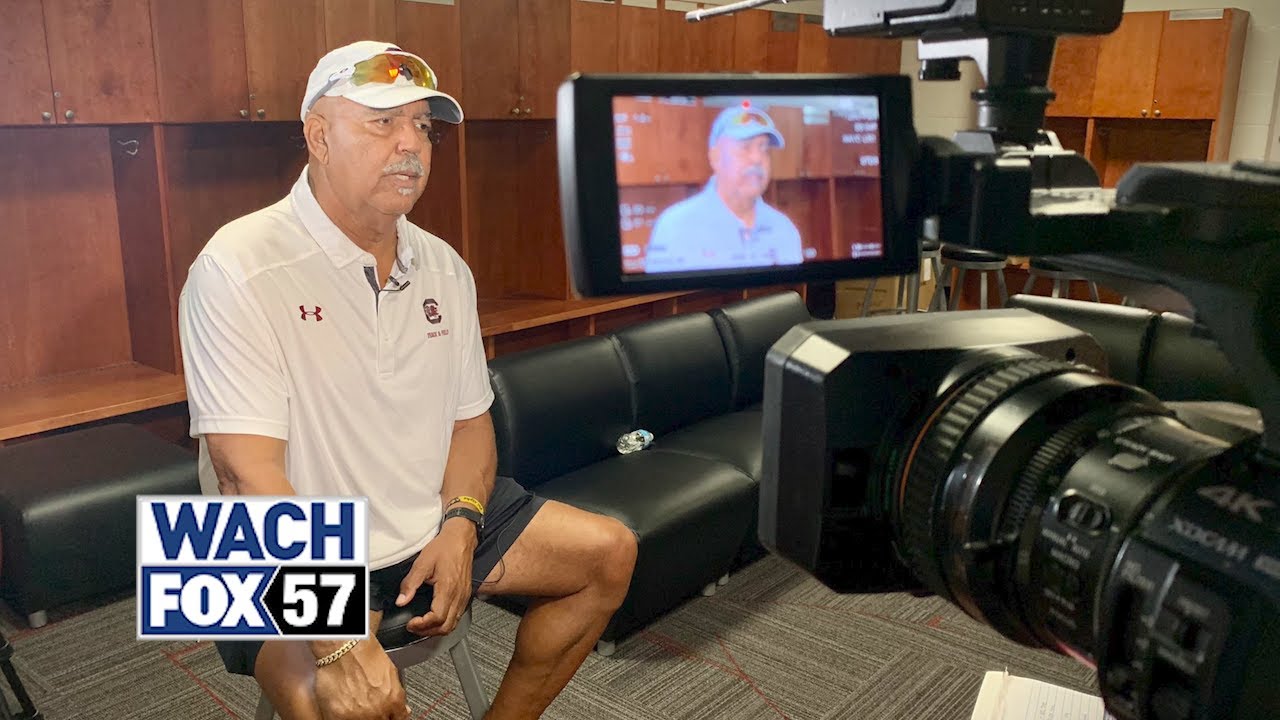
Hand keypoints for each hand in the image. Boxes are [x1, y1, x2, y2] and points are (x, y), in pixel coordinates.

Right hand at [313, 640, 408, 719]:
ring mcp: (358, 716)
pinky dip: (346, 718)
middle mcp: (378, 711)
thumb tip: (403, 710)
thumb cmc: (364, 654)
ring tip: (357, 705)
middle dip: (379, 716)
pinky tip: (345, 708)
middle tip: (370, 707)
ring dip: (362, 717)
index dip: (392, 717)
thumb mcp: (390, 673)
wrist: (343, 648)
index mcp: (394, 701)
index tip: (389, 715)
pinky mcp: (339, 717)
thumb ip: (397, 695)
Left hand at [397, 518, 477, 636]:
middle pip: (445, 626)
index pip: (437, 617)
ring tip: (422, 625)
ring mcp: (464, 596)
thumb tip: (401, 600)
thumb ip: (410, 583)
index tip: (410, 623)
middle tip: (414, 627)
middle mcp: (458, 595)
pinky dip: (445, 622)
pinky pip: (457, 616)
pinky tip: (435, 617)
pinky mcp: (465, 594)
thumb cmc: (444, 548)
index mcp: (448, 588)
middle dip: (428, 631)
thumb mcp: (422, 563)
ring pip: (453, 624)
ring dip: (437, 629)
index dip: (422, 625)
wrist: (461, 538)